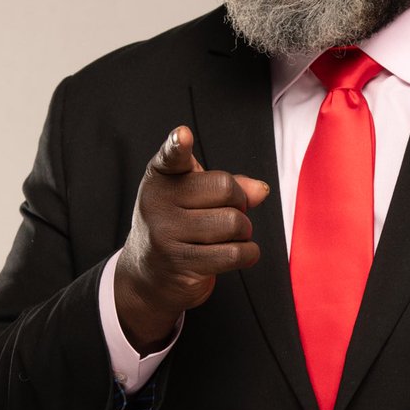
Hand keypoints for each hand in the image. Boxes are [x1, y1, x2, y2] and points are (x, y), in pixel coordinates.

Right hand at [115, 126, 268, 352]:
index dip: (178, 144)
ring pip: (234, 223)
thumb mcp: (195, 197)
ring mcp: (165, 234)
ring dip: (244, 232)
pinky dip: (249, 253)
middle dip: (241, 204)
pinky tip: (240, 253)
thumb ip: (228, 186)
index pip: (172, 156)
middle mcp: (156, 202)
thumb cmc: (180, 225)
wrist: (148, 274)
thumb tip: (261, 190)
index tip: (183, 135)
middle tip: (230, 214)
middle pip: (227, 189)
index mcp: (160, 177)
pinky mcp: (180, 264)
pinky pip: (235, 253)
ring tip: (230, 236)